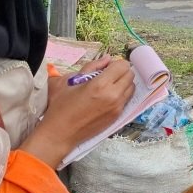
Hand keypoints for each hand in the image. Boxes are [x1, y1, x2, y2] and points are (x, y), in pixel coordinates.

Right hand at [21, 55, 135, 168]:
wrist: (60, 133)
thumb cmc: (60, 106)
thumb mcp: (69, 81)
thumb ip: (91, 67)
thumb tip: (106, 59)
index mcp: (100, 85)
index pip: (123, 65)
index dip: (115, 63)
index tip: (106, 67)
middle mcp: (113, 96)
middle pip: (130, 75)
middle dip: (121, 72)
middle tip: (108, 75)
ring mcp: (117, 107)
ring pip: (132, 87)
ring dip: (123, 83)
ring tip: (108, 86)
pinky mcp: (117, 116)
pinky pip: (127, 99)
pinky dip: (122, 94)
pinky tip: (108, 96)